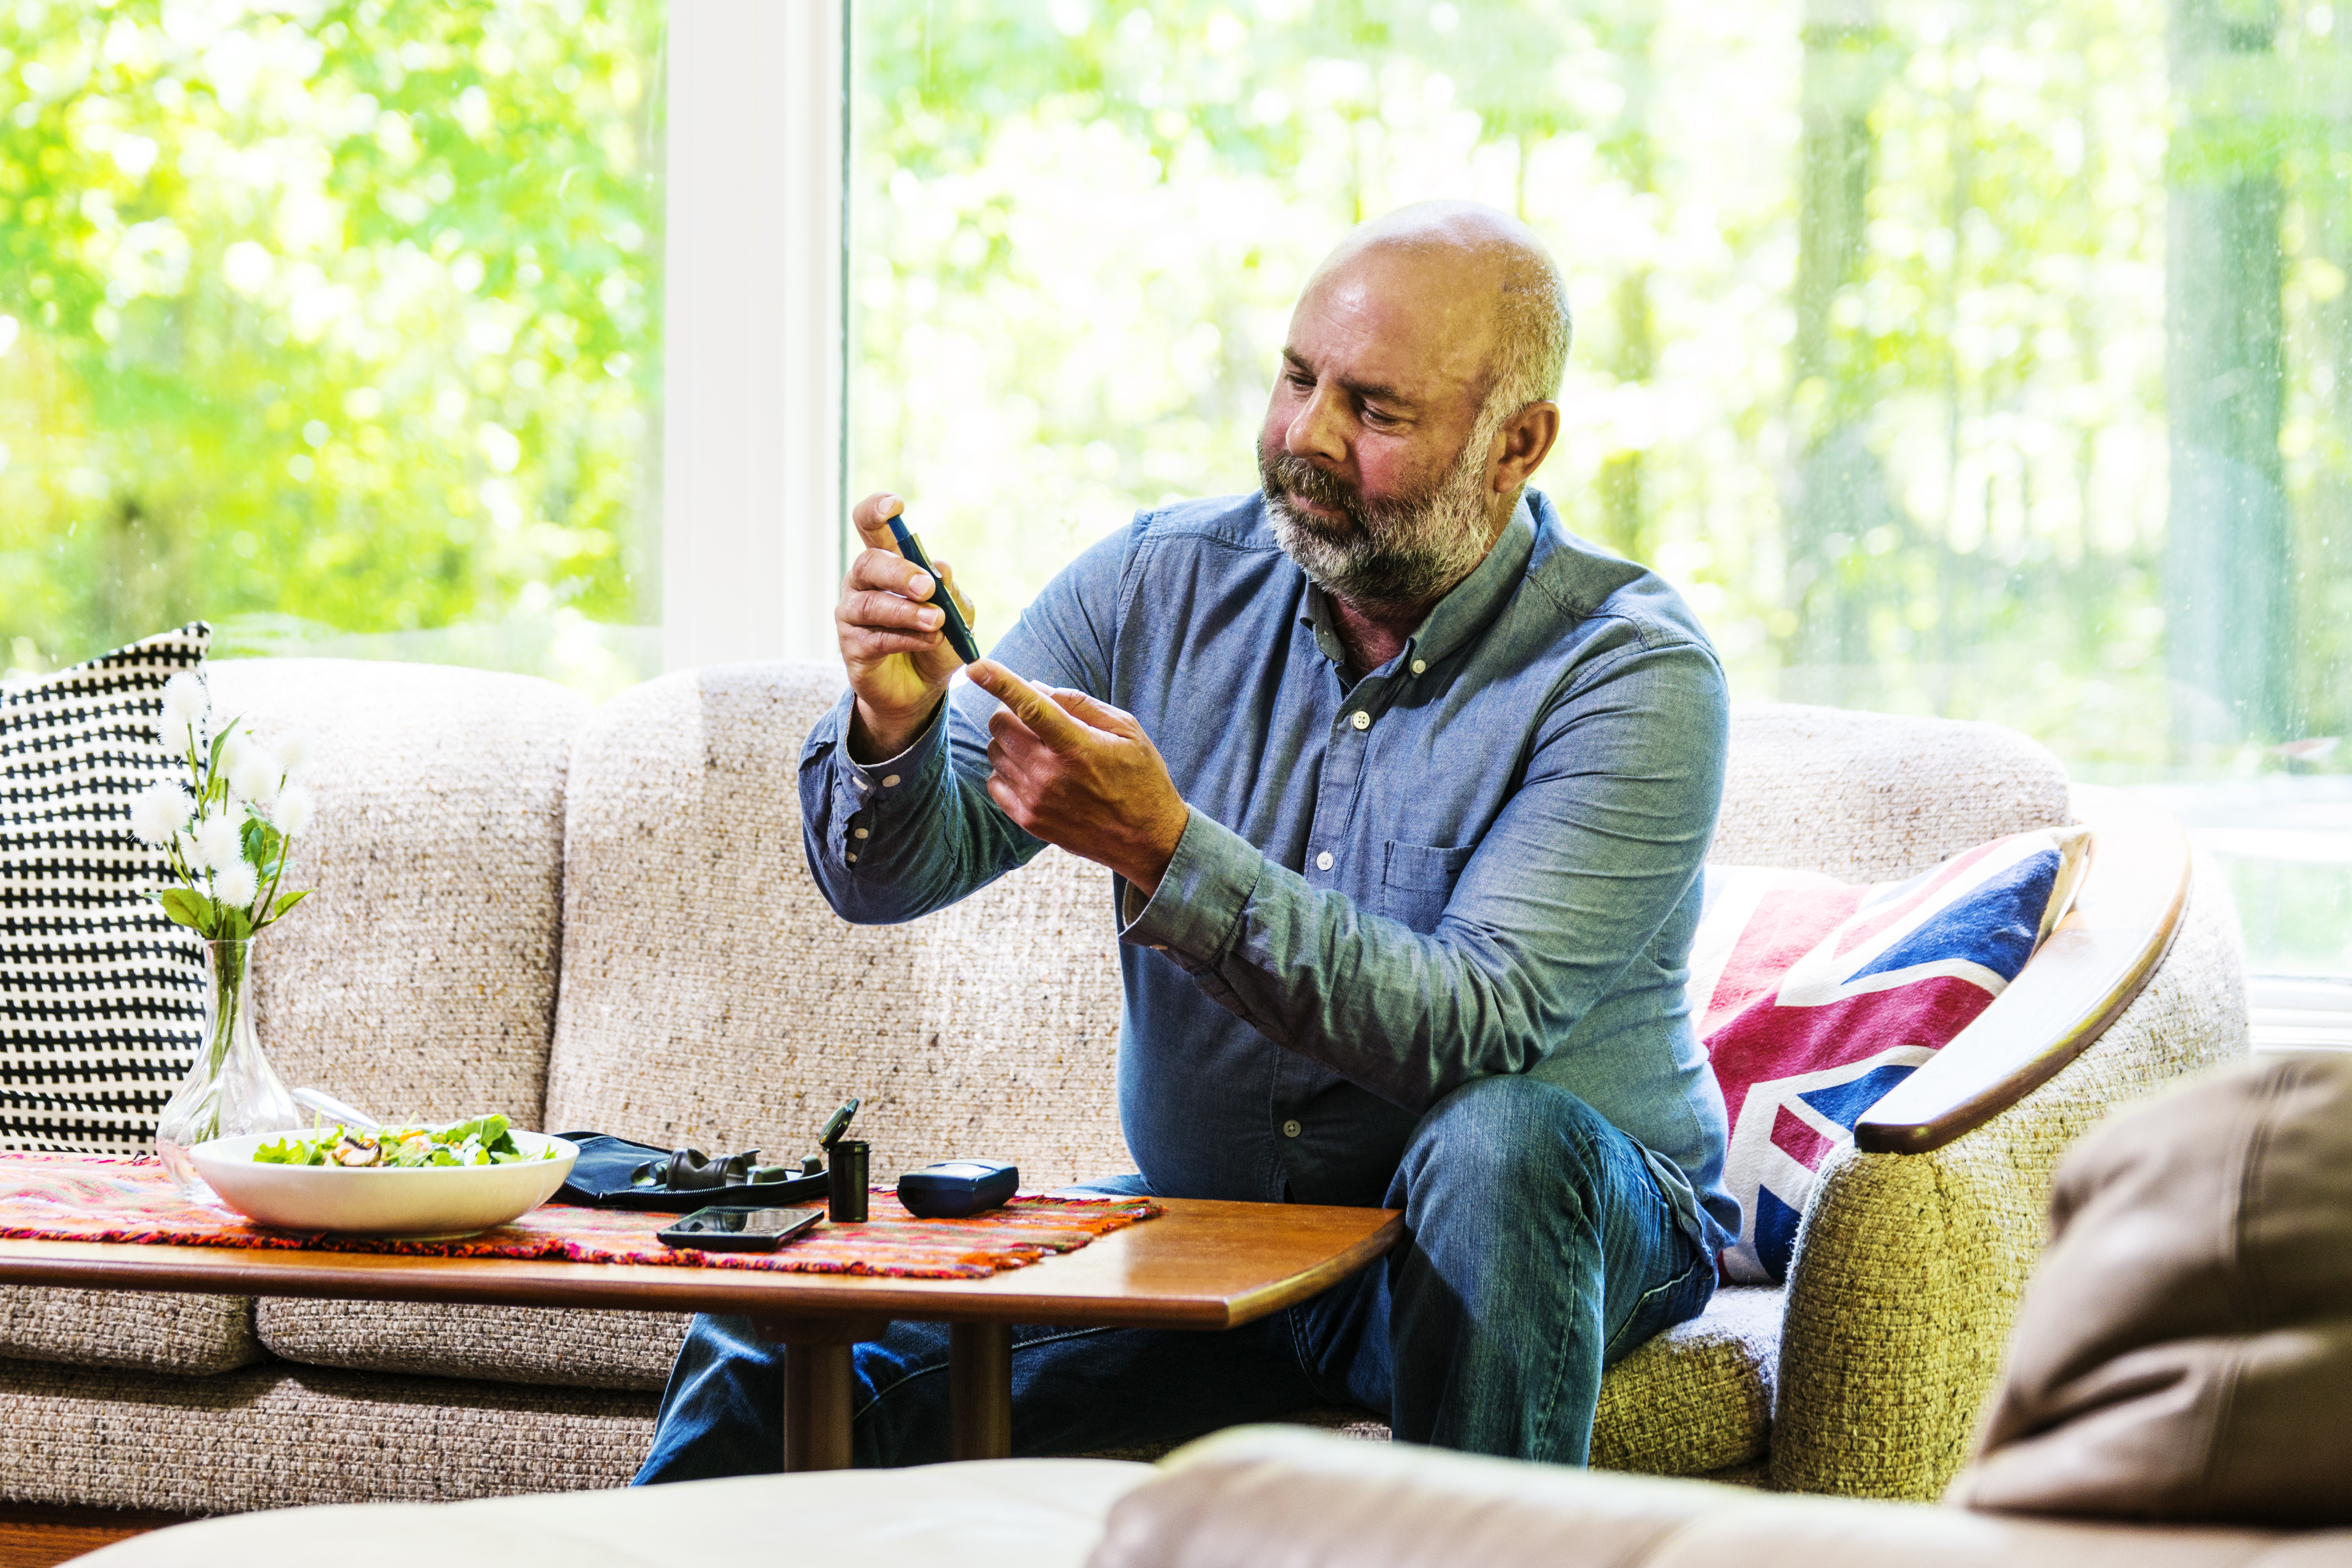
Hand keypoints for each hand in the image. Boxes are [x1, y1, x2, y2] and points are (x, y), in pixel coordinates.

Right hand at [836, 492, 977, 760]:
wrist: (922, 688)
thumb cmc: (936, 639)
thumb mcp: (957, 614)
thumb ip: (951, 593)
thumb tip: (941, 568)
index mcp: (887, 563)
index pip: (870, 526)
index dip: (876, 511)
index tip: (895, 506)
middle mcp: (862, 583)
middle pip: (868, 563)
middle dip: (898, 572)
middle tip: (927, 587)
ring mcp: (852, 615)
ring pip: (869, 604)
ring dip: (905, 612)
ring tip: (937, 621)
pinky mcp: (852, 647)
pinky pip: (874, 638)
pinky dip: (905, 638)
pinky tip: (928, 640)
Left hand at [966, 660, 1189, 896]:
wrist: (1146, 840)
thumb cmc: (1141, 778)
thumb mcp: (1127, 730)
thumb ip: (1080, 704)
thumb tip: (1035, 687)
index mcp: (1078, 747)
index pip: (1030, 707)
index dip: (1000, 682)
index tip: (976, 666)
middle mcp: (1051, 775)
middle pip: (1000, 725)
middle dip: (1011, 710)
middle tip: (1034, 715)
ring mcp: (1036, 800)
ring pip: (994, 751)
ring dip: (1009, 740)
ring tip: (1041, 747)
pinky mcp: (1028, 820)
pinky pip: (994, 782)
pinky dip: (1006, 769)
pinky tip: (1033, 772)